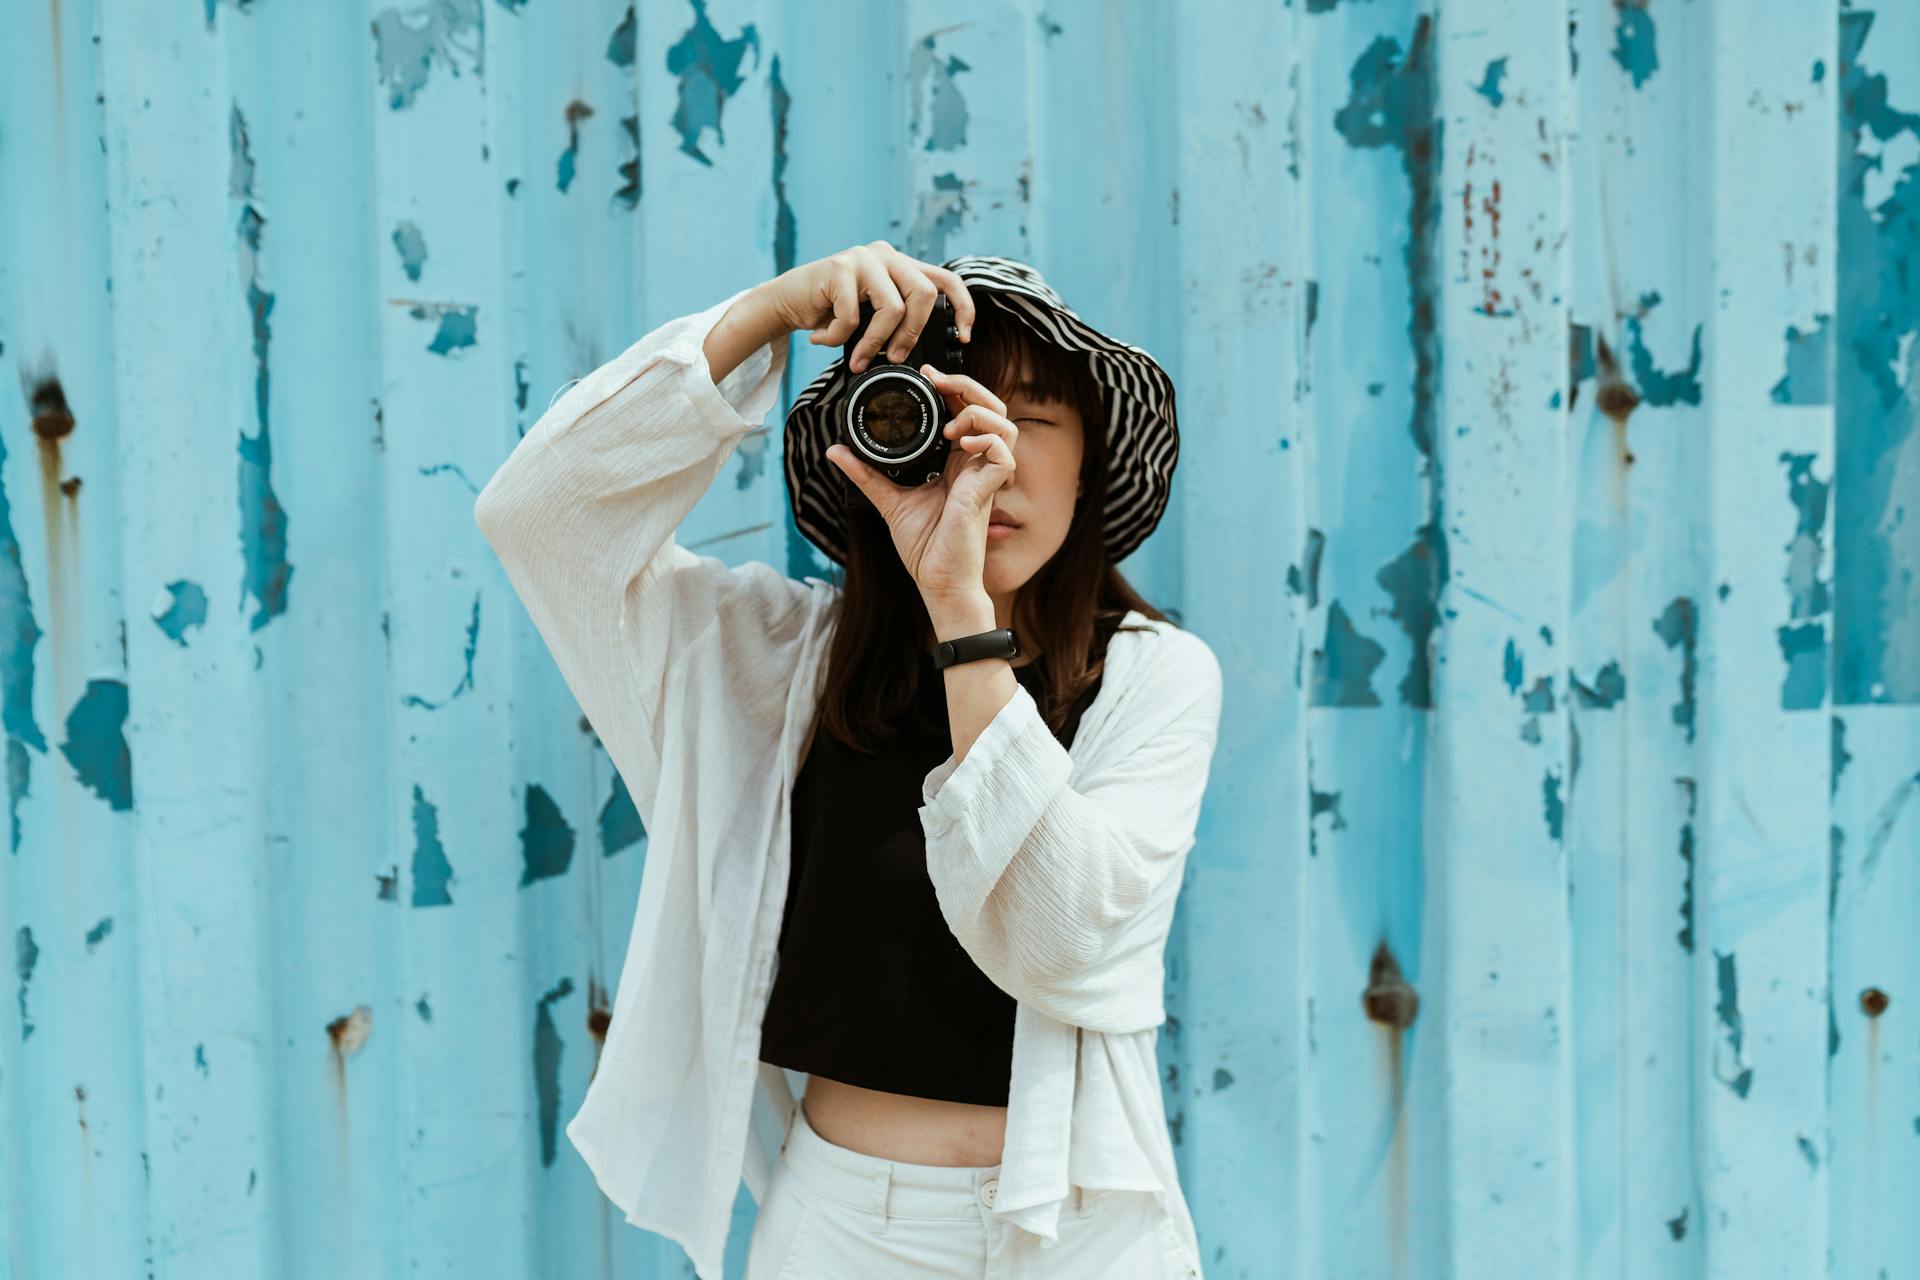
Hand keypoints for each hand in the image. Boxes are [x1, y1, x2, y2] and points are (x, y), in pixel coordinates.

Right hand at [758, 240, 976, 372]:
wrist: (788, 301)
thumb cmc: (832, 312)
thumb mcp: (872, 314)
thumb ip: (897, 319)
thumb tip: (921, 354)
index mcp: (901, 266)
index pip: (947, 280)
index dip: (962, 308)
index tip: (964, 337)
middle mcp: (886, 256)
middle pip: (923, 295)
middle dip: (911, 335)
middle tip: (894, 359)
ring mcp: (862, 258)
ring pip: (891, 308)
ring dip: (874, 343)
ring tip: (857, 359)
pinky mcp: (838, 268)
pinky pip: (852, 316)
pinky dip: (837, 337)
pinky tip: (823, 337)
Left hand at [825, 365, 1017, 602]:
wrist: (936, 579)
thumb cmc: (924, 545)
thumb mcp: (888, 499)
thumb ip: (866, 472)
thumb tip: (836, 450)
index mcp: (955, 460)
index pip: (965, 410)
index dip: (953, 387)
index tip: (925, 375)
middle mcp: (973, 463)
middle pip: (991, 407)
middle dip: (967, 385)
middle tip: (937, 380)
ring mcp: (984, 475)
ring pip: (1005, 422)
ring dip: (979, 411)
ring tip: (950, 426)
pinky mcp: (990, 490)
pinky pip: (1004, 453)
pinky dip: (985, 441)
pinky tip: (960, 446)